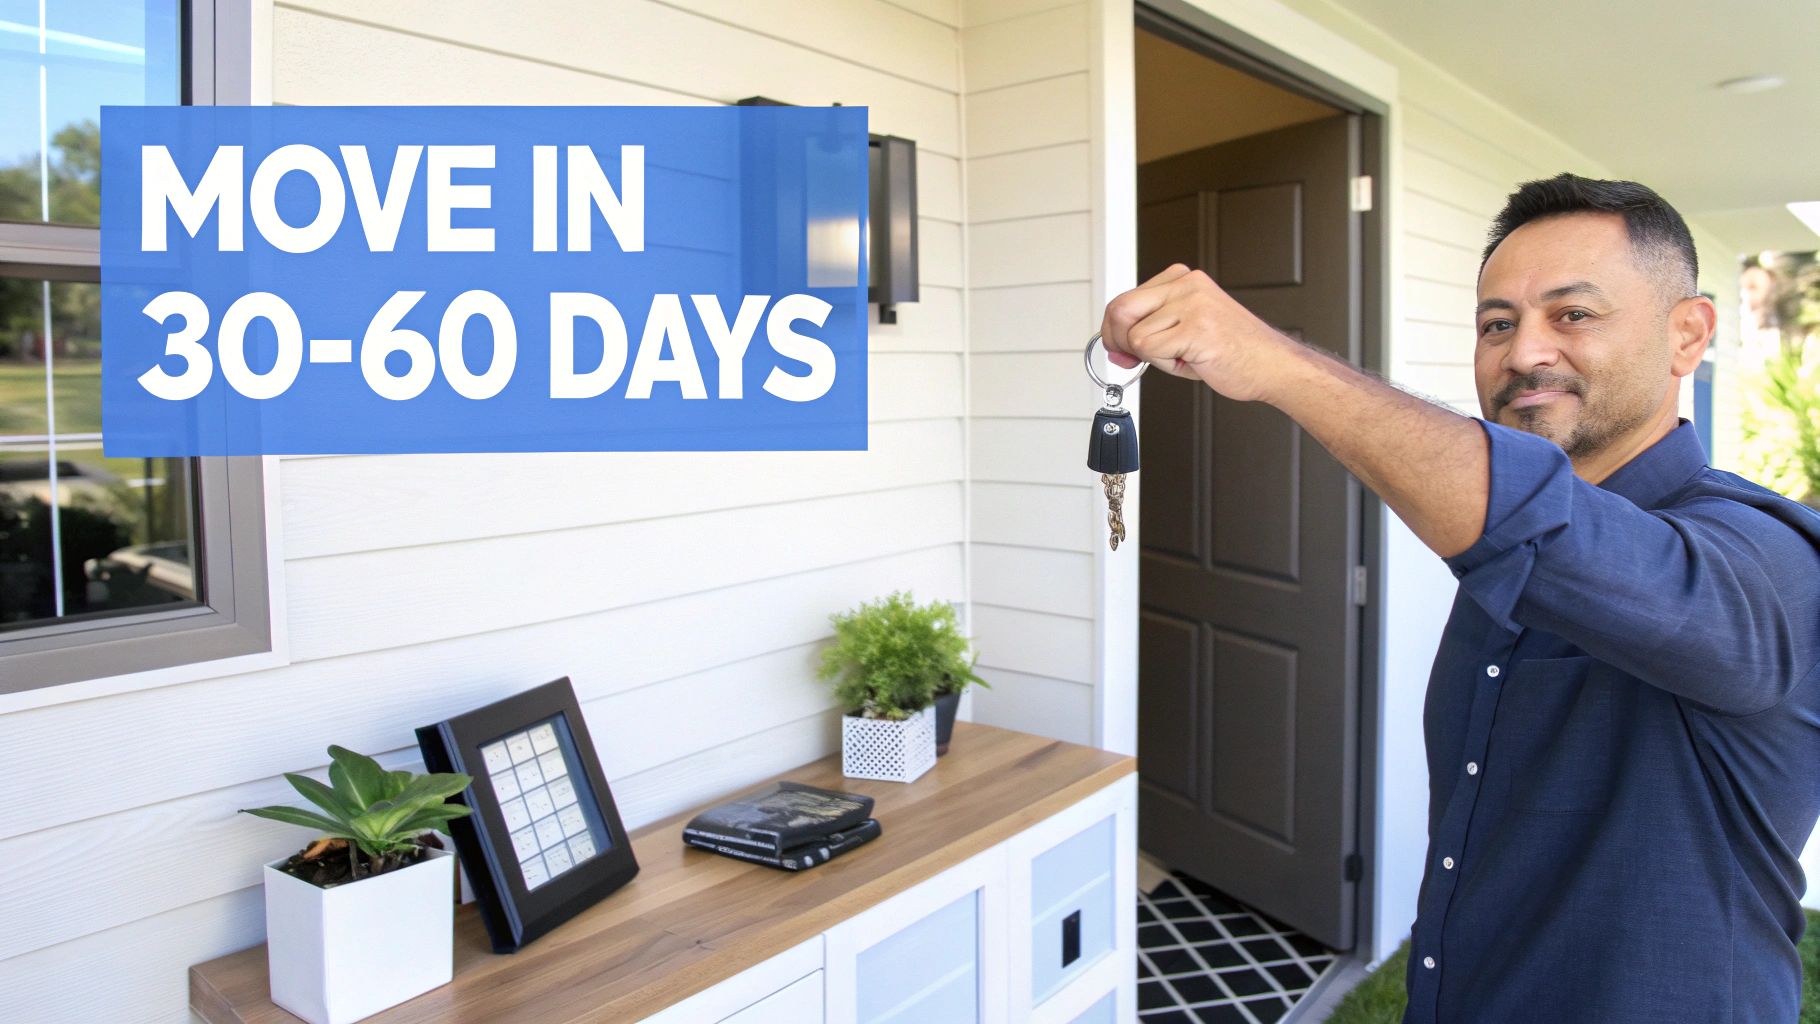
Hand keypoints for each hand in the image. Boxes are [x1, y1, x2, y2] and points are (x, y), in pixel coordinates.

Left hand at [1099, 264, 1295, 402]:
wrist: (1272, 365)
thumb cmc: (1234, 351)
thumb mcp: (1187, 326)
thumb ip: (1151, 327)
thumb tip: (1115, 344)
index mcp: (1183, 279)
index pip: (1125, 297)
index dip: (1115, 329)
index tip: (1121, 348)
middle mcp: (1186, 284)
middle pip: (1121, 308)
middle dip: (1118, 341)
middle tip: (1132, 358)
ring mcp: (1191, 303)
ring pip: (1134, 335)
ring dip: (1151, 356)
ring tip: (1181, 355)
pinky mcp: (1195, 327)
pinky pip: (1150, 350)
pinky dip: (1164, 364)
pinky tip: (1191, 360)